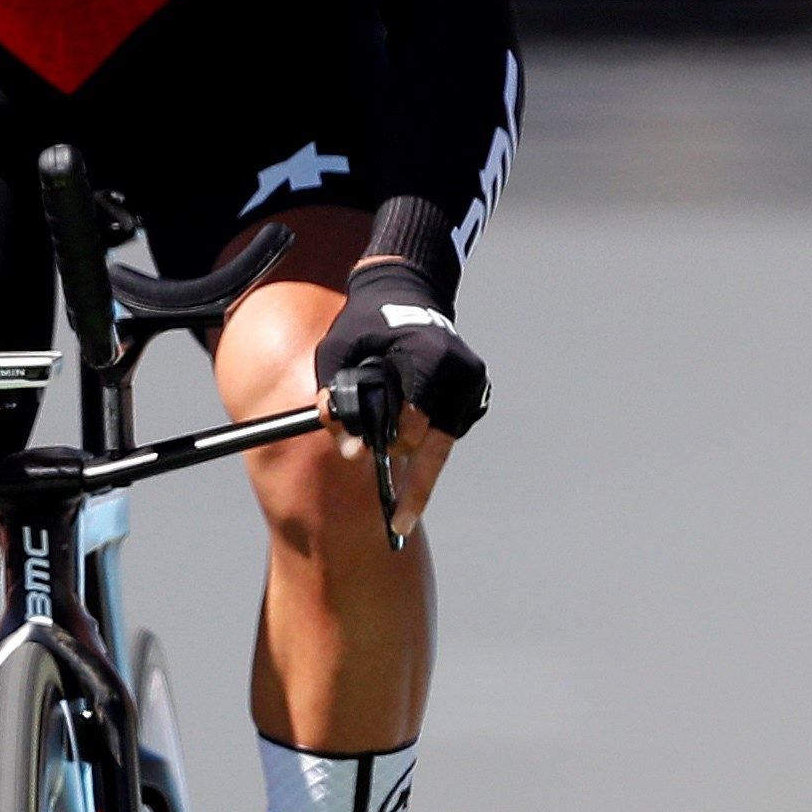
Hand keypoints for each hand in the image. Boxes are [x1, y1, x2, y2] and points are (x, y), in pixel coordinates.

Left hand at [314, 260, 478, 546]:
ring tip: (399, 484)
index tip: (383, 489)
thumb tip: (349, 451)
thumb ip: (337, 400)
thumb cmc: (364, 323)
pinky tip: (409, 437)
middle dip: (414, 480)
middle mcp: (459, 373)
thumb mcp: (336, 354)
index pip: (413, 426)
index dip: (390, 454)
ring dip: (420, 459)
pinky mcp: (474, 393)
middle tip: (399, 520)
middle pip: (436, 446)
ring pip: (443, 444)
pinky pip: (449, 431)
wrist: (404, 292)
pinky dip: (428, 441)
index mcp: (427, 359)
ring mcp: (471, 383)